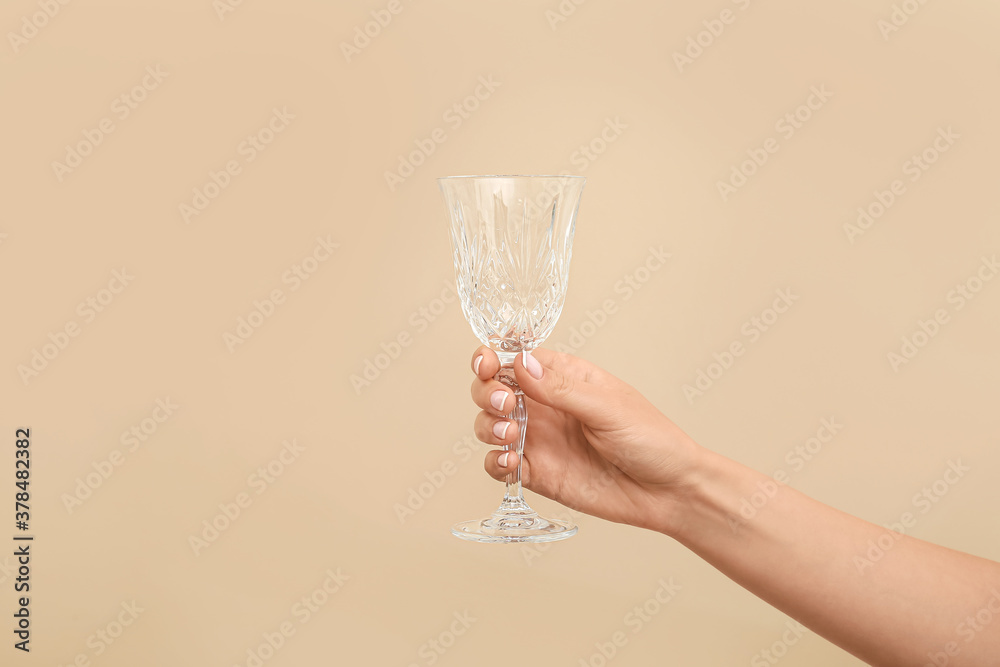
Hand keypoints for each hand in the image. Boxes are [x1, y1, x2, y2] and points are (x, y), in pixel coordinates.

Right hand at [469, 346, 702, 534]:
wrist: (669, 492)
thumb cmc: (651, 439)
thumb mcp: (608, 407)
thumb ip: (561, 388)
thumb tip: (521, 364)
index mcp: (564, 378)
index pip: (515, 359)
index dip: (492, 359)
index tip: (486, 365)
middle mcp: (545, 406)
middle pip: (492, 390)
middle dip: (486, 393)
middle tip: (506, 405)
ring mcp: (539, 440)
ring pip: (489, 426)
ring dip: (487, 426)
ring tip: (510, 433)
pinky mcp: (538, 474)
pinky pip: (499, 467)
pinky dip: (495, 463)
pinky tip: (511, 463)